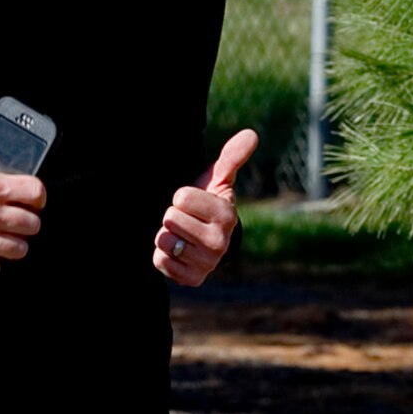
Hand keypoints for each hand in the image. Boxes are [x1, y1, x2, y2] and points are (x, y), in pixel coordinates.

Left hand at [152, 128, 257, 286]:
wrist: (205, 239)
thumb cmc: (208, 203)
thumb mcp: (219, 179)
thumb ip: (231, 156)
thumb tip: (251, 134)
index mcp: (226, 215)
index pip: (180, 198)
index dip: (181, 197)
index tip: (194, 203)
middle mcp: (220, 243)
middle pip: (170, 219)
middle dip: (173, 217)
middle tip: (187, 220)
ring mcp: (206, 263)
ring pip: (164, 241)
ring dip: (167, 236)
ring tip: (183, 235)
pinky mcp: (191, 279)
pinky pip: (161, 262)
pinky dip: (163, 256)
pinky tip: (178, 252)